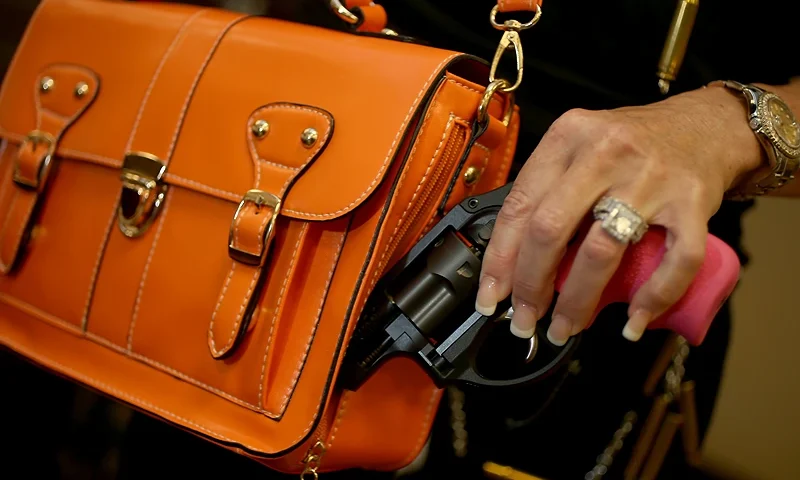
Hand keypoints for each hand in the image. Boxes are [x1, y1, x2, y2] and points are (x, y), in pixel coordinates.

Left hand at [475, 86, 763, 344]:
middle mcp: (605, 153)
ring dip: (577, 302)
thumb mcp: (581, 149)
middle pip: (550, 230)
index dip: (500, 259)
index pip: (519, 206)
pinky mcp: (693, 201)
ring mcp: (651, 178)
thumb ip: (550, 192)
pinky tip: (634, 321)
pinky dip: (653, 299)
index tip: (491, 296)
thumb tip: (514, 263)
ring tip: (566, 327)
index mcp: (568, 137)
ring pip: (601, 252)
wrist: (707, 126)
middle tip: (525, 319)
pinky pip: (674, 261)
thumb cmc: (635, 145)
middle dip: (530, 286)